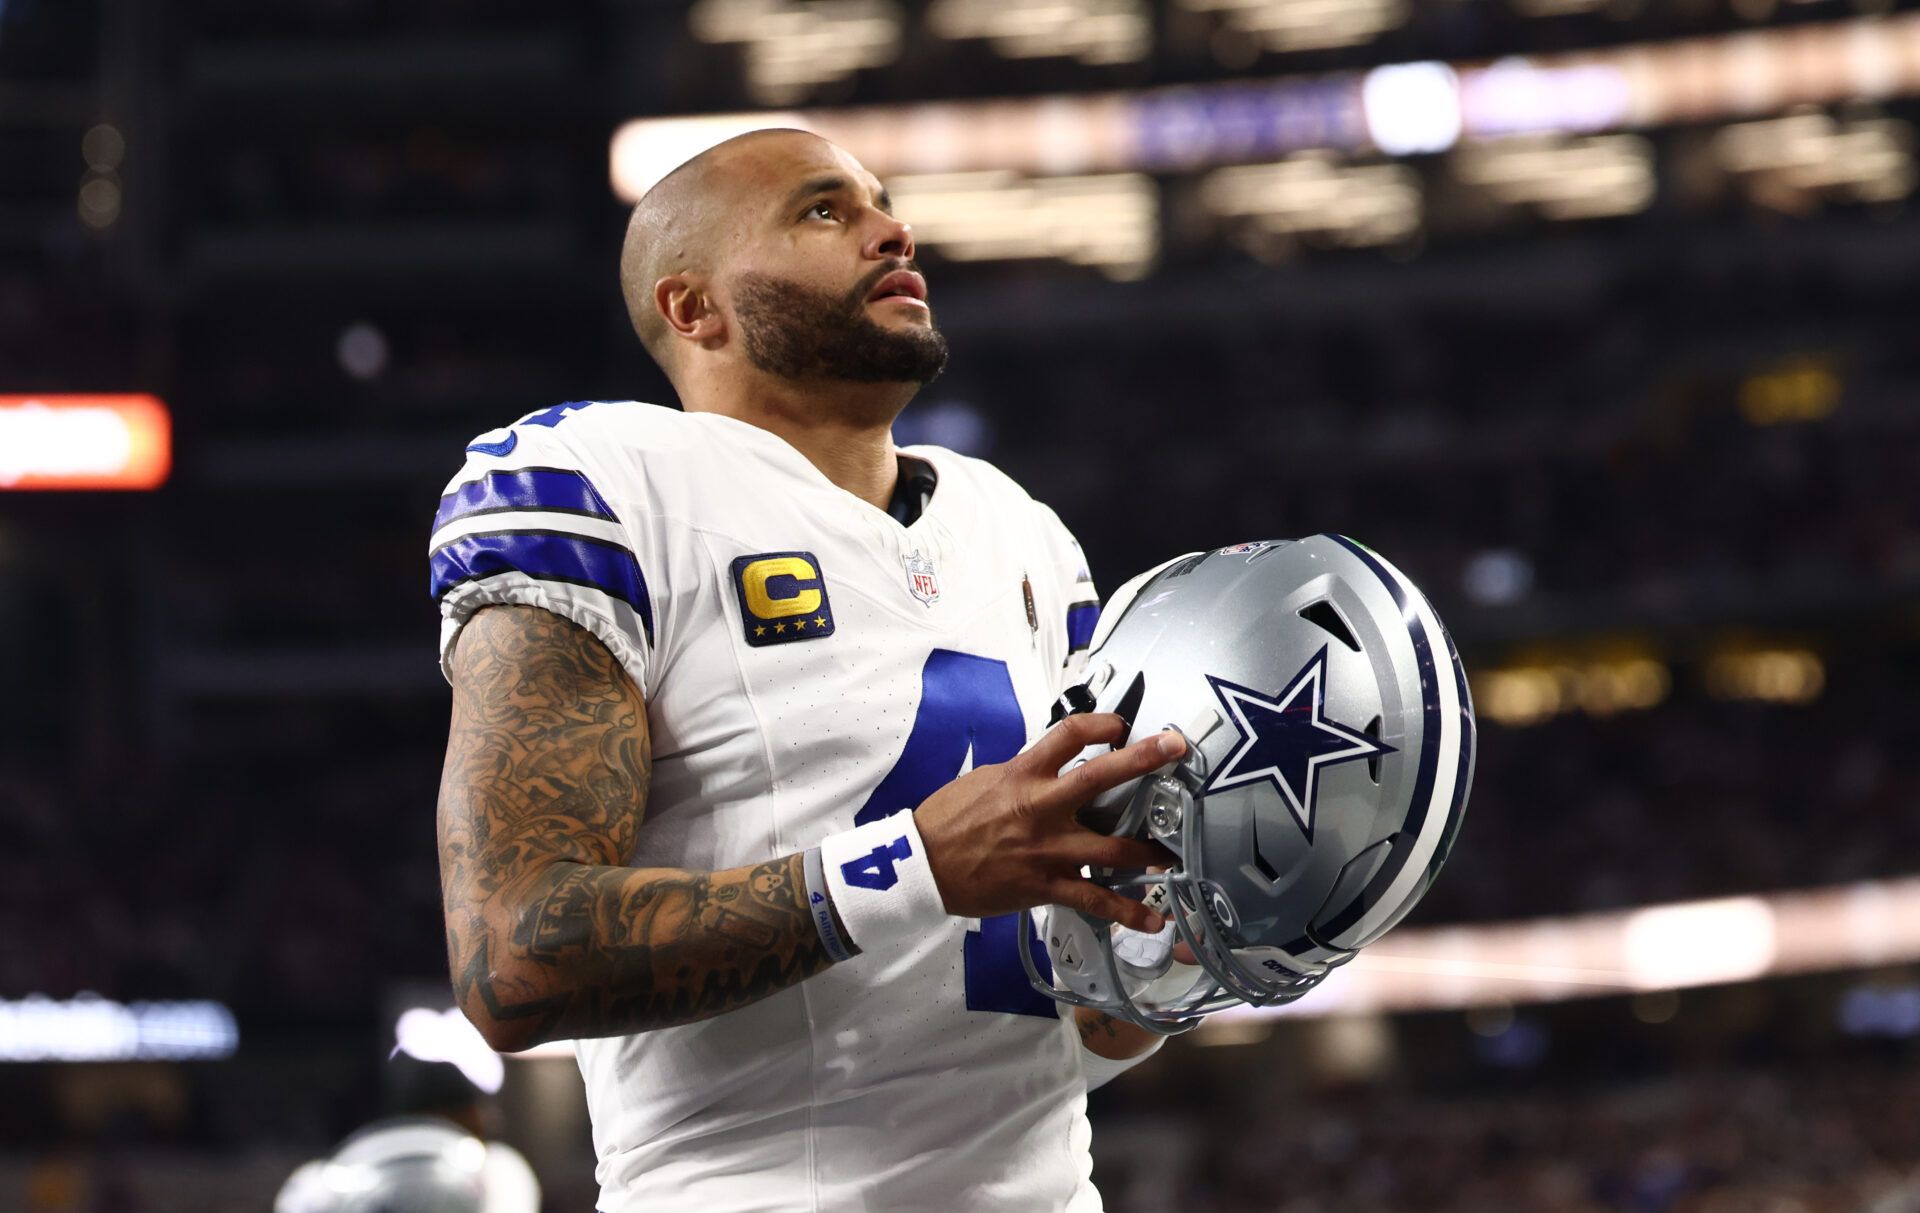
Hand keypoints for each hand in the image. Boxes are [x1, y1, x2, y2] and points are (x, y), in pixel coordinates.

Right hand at [914, 713, 1184, 932]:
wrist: (922, 865)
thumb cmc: (947, 821)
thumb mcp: (985, 780)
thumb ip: (1025, 773)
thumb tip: (1052, 767)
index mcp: (1023, 775)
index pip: (1070, 734)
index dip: (1102, 723)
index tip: (1123, 724)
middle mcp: (1041, 808)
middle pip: (1101, 777)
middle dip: (1143, 759)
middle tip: (1174, 747)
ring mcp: (1047, 849)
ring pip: (1111, 849)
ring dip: (1149, 852)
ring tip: (1172, 854)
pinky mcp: (1045, 885)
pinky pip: (1094, 901)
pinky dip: (1126, 912)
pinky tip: (1150, 920)